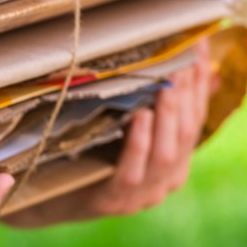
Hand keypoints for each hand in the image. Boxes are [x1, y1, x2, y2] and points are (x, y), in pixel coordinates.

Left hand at [2, 38, 211, 227]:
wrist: (48, 199)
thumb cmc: (88, 156)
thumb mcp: (124, 127)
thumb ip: (155, 105)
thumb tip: (192, 68)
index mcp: (175, 164)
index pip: (195, 118)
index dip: (199, 82)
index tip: (199, 46)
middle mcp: (165, 181)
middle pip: (186, 134)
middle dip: (188, 94)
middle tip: (185, 60)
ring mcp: (142, 195)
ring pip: (166, 154)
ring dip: (169, 116)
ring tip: (168, 86)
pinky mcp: (114, 201)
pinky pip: (132, 171)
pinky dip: (139, 142)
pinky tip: (141, 117)